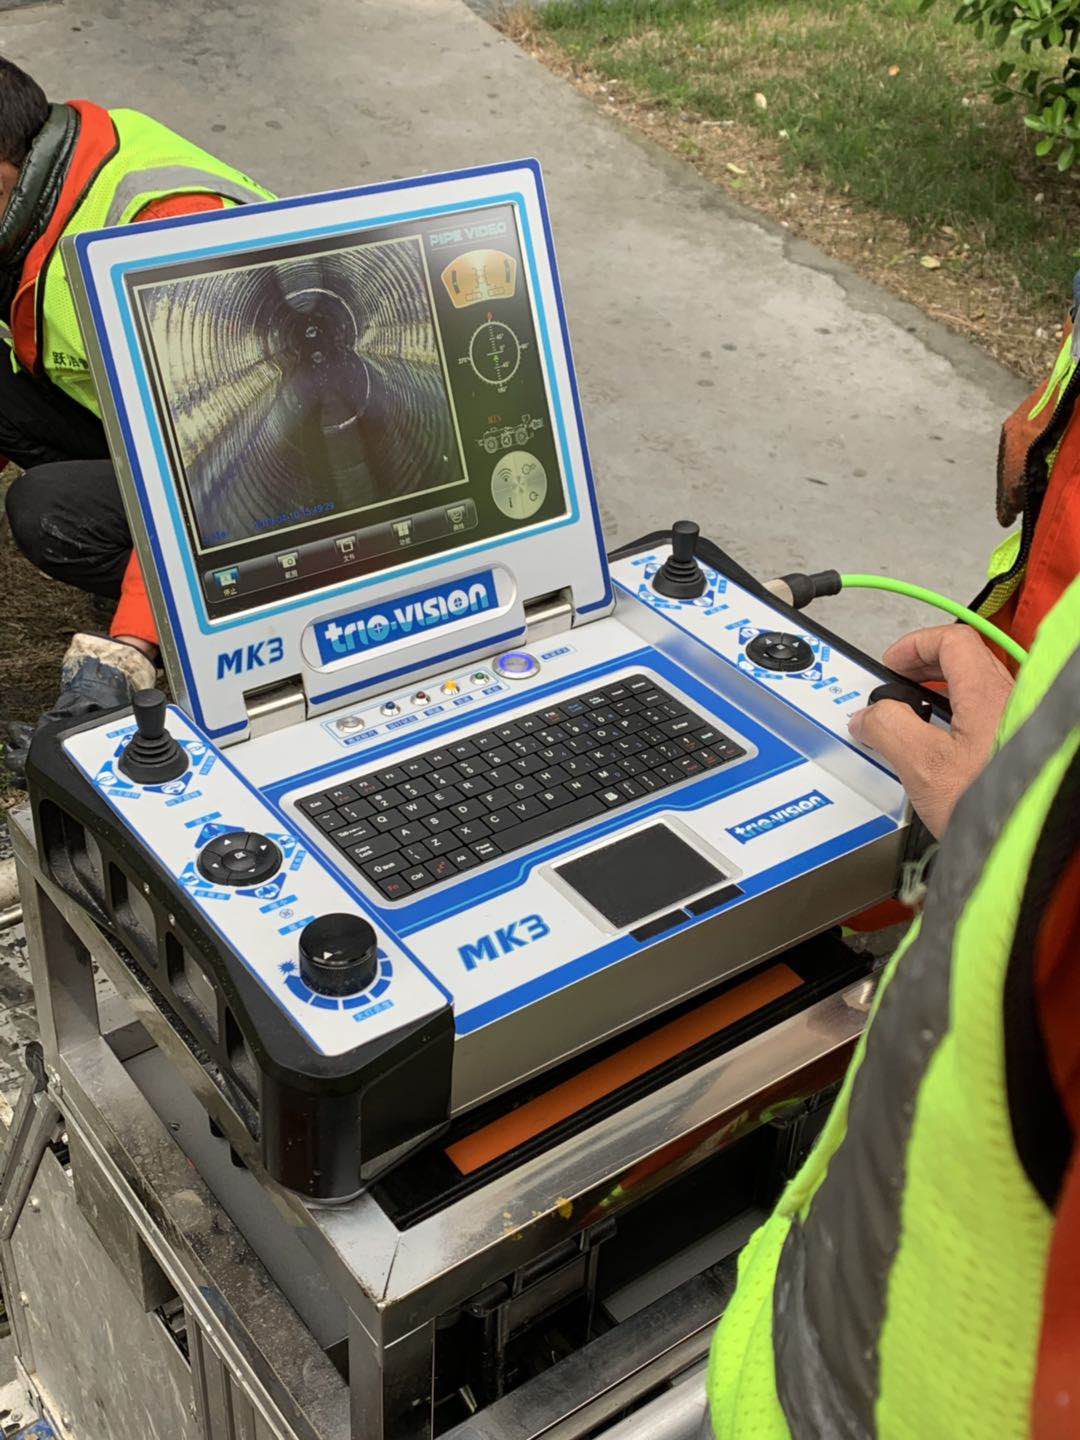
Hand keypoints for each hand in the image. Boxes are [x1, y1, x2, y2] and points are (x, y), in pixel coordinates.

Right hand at [848, 625, 1013, 837]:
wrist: (1025, 844)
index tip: (891, 665)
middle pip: (965, 661)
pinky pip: (985, 717)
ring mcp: (1019, 723)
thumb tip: (868, 716)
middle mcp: (1011, 700)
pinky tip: (941, 747)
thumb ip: (888, 728)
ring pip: (975, 690)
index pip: (952, 641)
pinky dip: (957, 719)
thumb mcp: (922, 765)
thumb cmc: (991, 807)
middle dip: (924, 667)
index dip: (915, 645)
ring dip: (940, 694)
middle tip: (897, 684)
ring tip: (913, 717)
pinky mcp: (1018, 747)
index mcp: (988, 694)